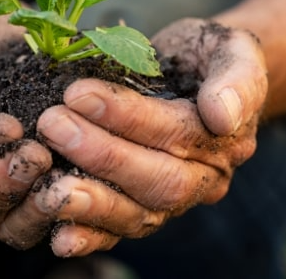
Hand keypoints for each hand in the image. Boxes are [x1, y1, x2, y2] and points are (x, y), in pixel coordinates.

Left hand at [0, 18, 266, 255]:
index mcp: (228, 139)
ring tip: (47, 185)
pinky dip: (91, 237)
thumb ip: (238, 77)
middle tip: (52, 124)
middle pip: (157, 180)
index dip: (126, 116)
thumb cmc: (209, 55)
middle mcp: (206, 179)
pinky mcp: (144, 208)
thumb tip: (223, 116)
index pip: (177, 133)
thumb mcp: (233, 48)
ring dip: (91, 202)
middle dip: (101, 155)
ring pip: (138, 214)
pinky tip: (59, 237)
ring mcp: (174, 200)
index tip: (78, 92)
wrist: (198, 73)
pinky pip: (121, 231)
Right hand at [0, 19, 52, 230]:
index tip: (9, 125)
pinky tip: (82, 196)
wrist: (0, 50)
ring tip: (60, 181)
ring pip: (6, 224)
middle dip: (4, 182)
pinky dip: (60, 218)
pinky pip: (41, 225)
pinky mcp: (32, 203)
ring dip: (32, 208)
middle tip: (37, 156)